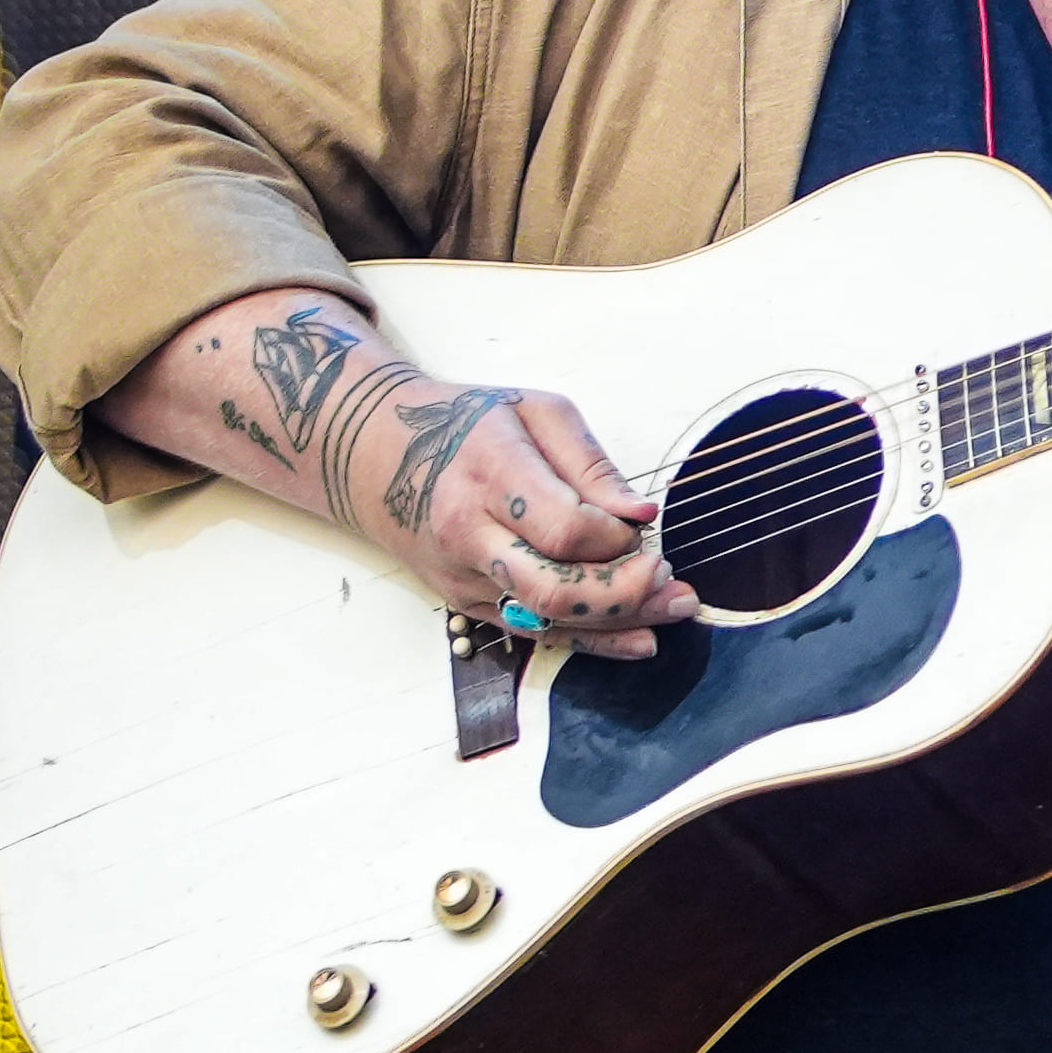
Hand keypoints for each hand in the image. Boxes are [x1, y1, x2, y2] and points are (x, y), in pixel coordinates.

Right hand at [352, 369, 695, 661]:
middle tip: (673, 581)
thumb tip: (640, 514)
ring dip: (620, 624)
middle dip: (626, 594)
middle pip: (555, 589)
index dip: (616, 537)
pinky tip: (639, 639)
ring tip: (676, 607)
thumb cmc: (466, 425)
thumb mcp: (534, 411)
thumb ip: (591, 463)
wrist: (375, 452)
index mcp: (490, 475)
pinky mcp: (465, 602)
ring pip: (547, 621)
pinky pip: (533, 634)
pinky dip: (590, 641)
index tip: (641, 525)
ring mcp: (464, 576)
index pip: (565, 528)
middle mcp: (469, 534)